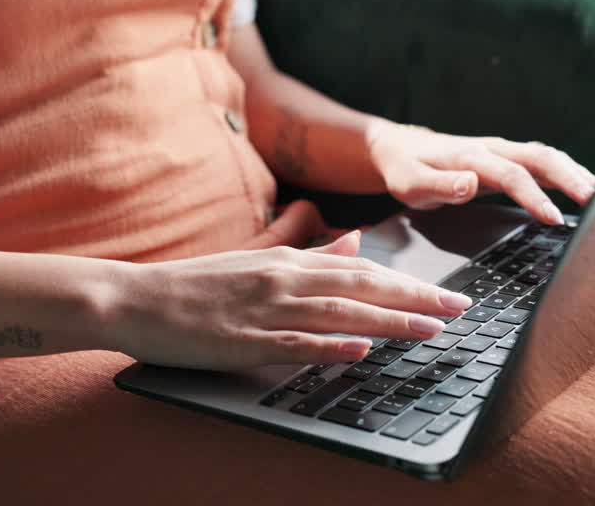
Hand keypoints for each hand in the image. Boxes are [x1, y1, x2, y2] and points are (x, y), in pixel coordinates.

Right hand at [101, 231, 472, 368]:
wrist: (135, 297)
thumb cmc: (196, 283)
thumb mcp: (257, 258)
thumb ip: (308, 252)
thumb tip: (353, 244)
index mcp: (288, 260)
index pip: (362, 271)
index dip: (409, 282)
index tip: (448, 294)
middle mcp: (282, 278)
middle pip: (361, 288)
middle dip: (415, 298)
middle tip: (459, 309)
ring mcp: (263, 310)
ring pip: (338, 314)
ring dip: (388, 321)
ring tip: (429, 329)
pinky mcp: (242, 341)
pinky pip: (294, 344)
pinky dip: (330, 346)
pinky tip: (361, 350)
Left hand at [365, 121, 594, 222]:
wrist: (400, 150)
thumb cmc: (405, 170)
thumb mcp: (411, 183)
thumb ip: (440, 186)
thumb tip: (470, 184)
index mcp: (472, 157)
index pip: (511, 174)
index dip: (534, 196)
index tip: (553, 218)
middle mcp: (492, 149)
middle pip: (540, 157)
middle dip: (570, 177)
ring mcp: (501, 152)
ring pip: (546, 156)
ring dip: (573, 172)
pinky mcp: (506, 160)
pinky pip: (541, 163)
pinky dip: (565, 173)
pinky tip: (582, 189)